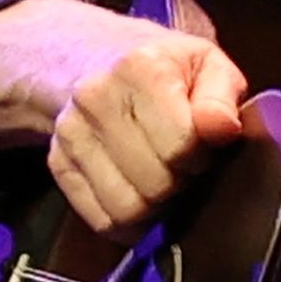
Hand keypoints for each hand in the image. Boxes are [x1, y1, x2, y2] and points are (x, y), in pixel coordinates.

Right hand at [0, 0, 246, 237]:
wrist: (101, 59)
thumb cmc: (168, 69)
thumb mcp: (208, 65)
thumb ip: (222, 97)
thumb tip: (222, 128)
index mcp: (139, 67)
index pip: (181, 144)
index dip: (203, 156)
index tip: (204, 147)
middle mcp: (95, 97)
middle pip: (154, 184)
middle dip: (181, 184)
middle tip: (186, 167)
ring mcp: (70, 132)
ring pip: (126, 209)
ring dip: (156, 207)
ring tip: (164, 179)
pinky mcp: (58, 163)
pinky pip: (102, 221)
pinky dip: (129, 222)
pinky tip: (140, 192)